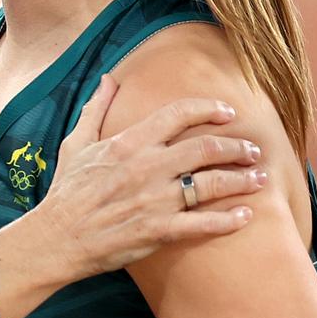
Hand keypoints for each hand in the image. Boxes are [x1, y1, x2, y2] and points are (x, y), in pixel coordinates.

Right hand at [41, 74, 260, 278]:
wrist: (57, 237)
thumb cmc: (66, 190)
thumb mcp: (76, 143)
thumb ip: (96, 109)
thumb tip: (108, 80)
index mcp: (127, 143)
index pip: (176, 114)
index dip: (207, 108)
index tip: (227, 112)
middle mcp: (146, 167)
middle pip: (204, 147)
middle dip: (236, 146)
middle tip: (251, 149)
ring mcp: (154, 200)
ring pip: (212, 183)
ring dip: (242, 179)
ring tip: (259, 177)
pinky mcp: (159, 231)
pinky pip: (203, 224)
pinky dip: (229, 220)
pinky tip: (245, 215)